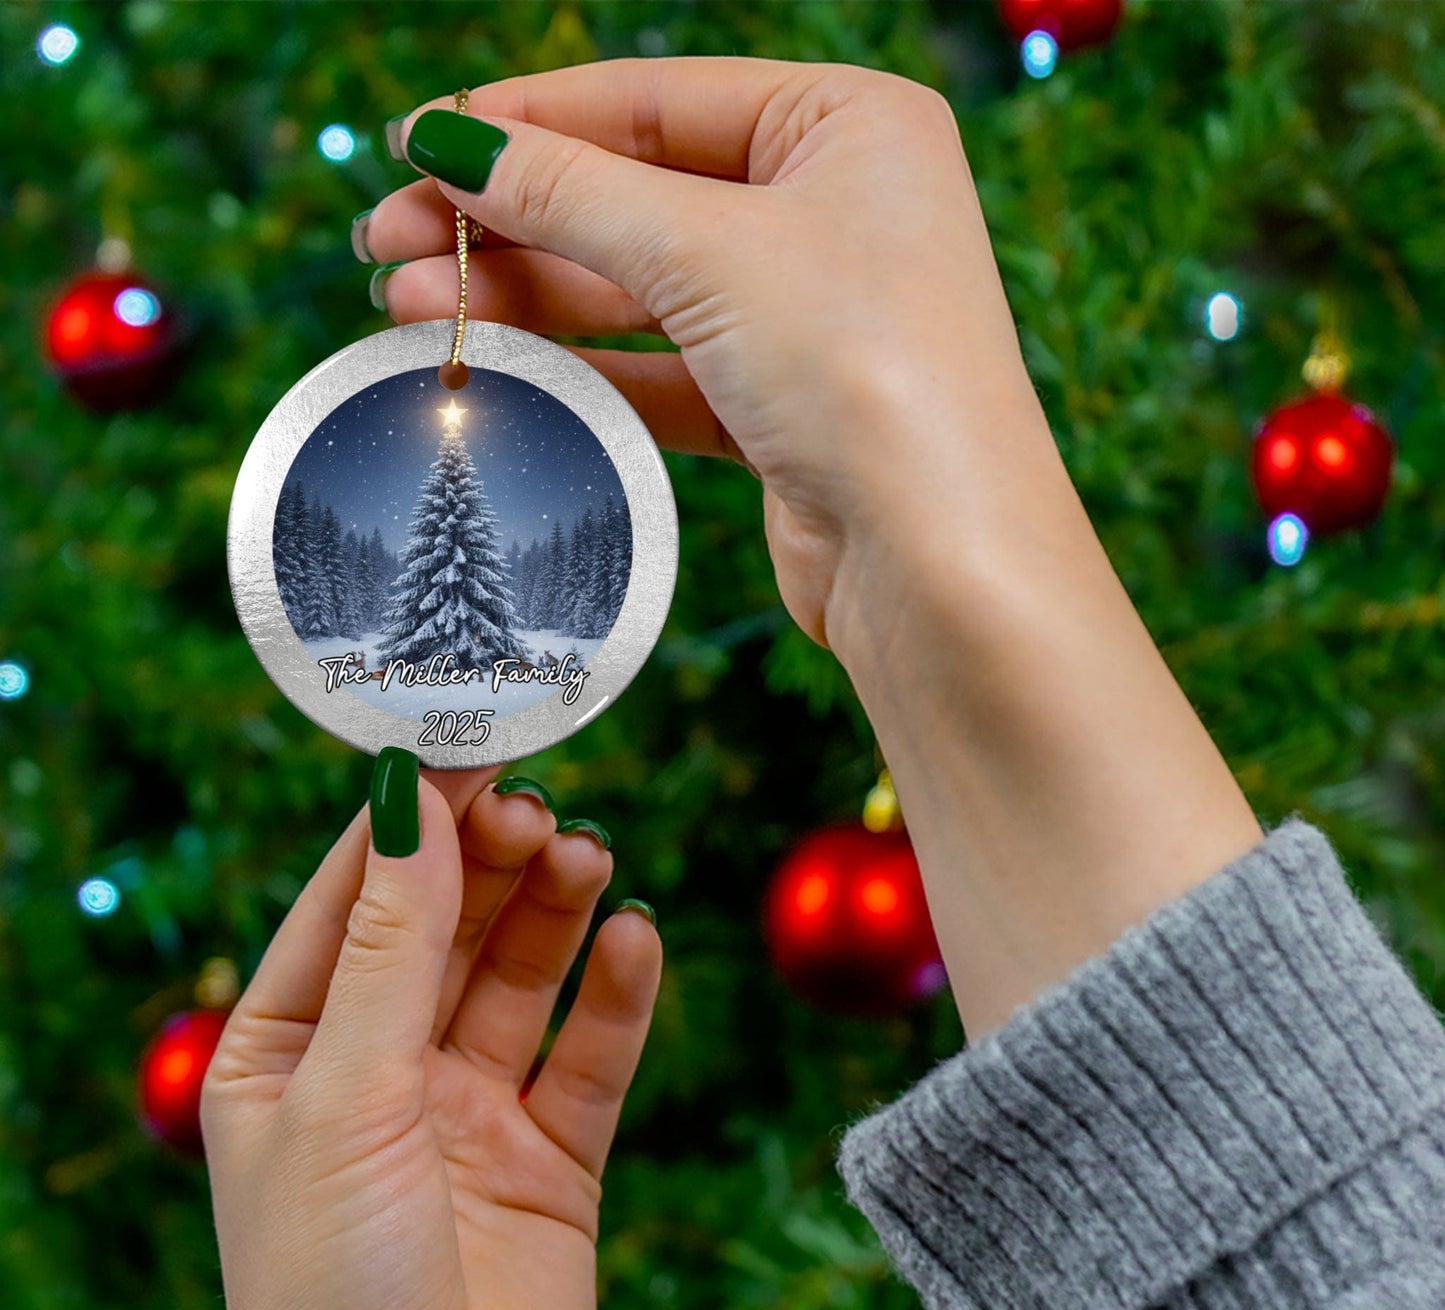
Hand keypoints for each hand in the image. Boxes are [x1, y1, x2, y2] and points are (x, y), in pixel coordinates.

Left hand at [202, 765, 661, 1309]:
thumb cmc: (331, 1294)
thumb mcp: (346, 1095)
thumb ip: (391, 947)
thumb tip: (409, 802)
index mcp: (290, 1052)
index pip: (353, 902)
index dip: (409, 824)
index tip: (466, 748)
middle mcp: (380, 1072)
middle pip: (447, 928)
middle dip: (490, 863)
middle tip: (540, 808)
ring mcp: (469, 1113)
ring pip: (522, 978)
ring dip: (555, 912)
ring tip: (589, 857)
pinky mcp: (552, 1158)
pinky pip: (591, 1055)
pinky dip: (617, 995)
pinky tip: (635, 940)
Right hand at [361, 56, 1057, 661]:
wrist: (938, 561)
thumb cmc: (863, 369)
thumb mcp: (707, 251)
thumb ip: (572, 193)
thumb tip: (451, 142)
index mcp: (848, 125)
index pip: (656, 100)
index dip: (528, 120)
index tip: (417, 142)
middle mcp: (835, 210)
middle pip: (637, 195)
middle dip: (509, 218)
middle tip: (386, 240)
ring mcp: (809, 315)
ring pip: (640, 288)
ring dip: (526, 296)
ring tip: (406, 304)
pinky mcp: (782, 409)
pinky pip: (661, 369)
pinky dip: (580, 367)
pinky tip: (493, 363)